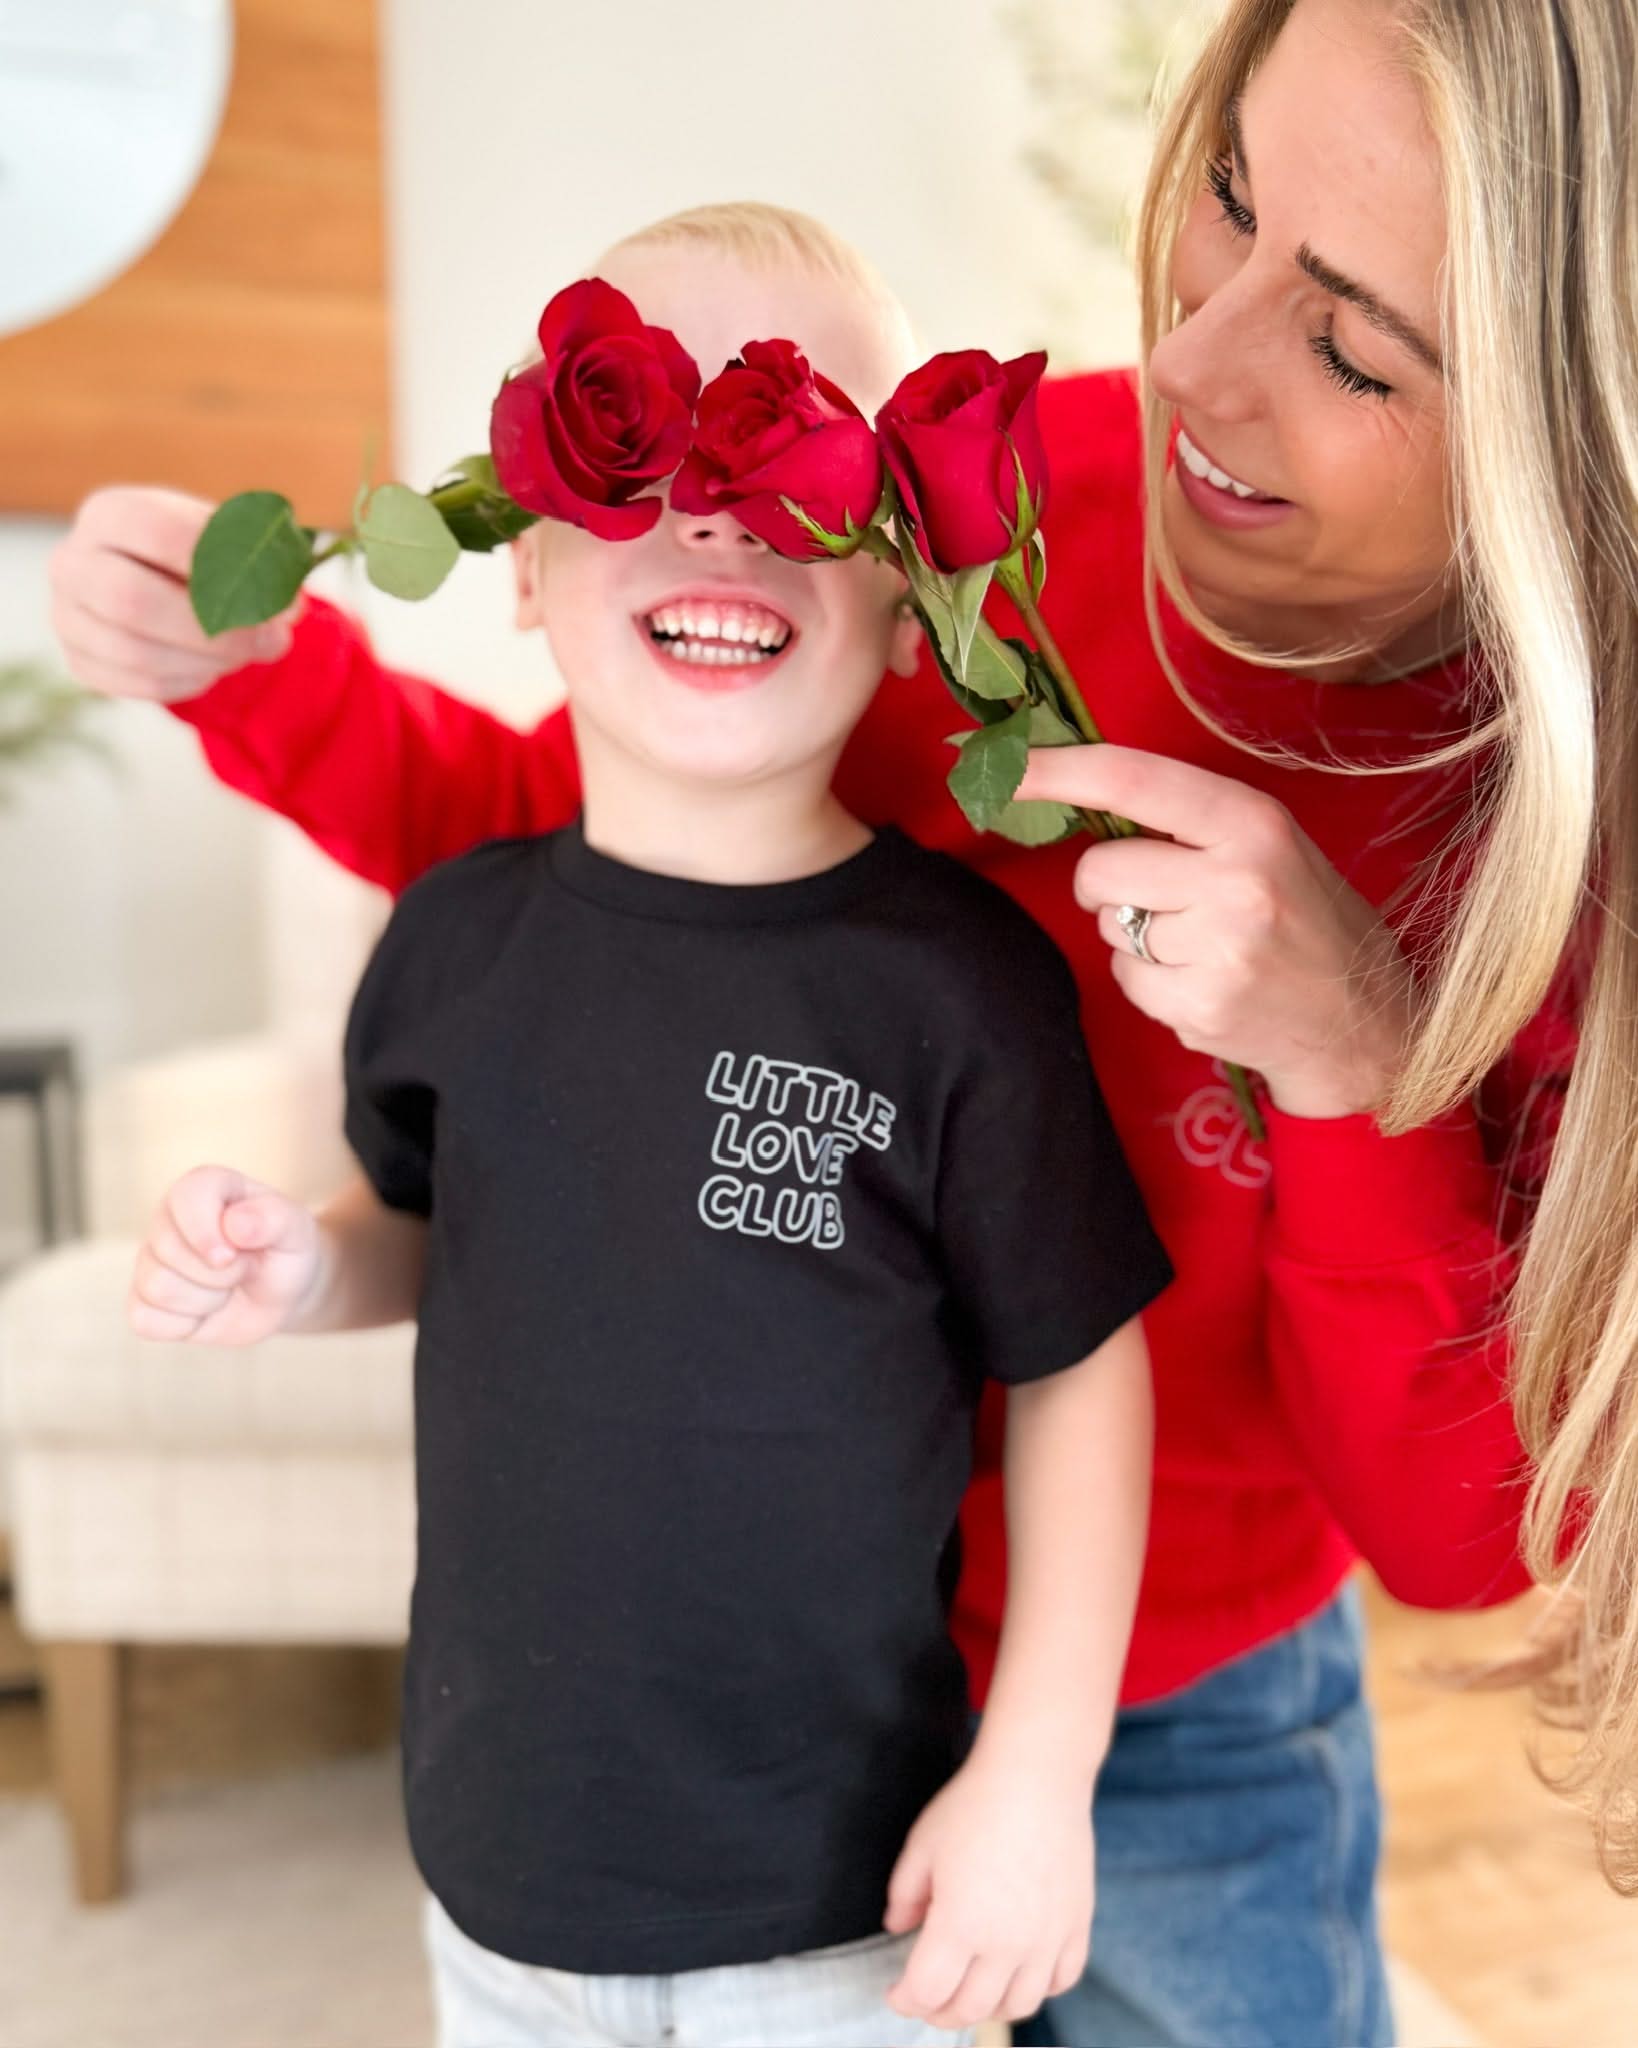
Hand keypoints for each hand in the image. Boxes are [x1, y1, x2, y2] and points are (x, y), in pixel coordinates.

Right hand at [50, 487, 297, 703]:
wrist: (159, 581)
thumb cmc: (202, 554)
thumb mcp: (232, 538)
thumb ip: (262, 560)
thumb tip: (287, 607)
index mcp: (111, 513)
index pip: (159, 534)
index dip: (222, 568)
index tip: (277, 597)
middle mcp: (74, 561)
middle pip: (131, 601)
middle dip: (214, 631)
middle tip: (274, 642)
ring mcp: (68, 615)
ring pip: (135, 653)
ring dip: (207, 661)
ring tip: (244, 653)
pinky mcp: (80, 661)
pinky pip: (139, 685)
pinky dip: (188, 682)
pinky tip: (211, 667)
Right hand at [128, 1165, 321, 1345]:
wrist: (280, 1294)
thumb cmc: (284, 1252)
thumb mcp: (295, 1231)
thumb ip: (273, 1219)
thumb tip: (235, 1224)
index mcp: (204, 1187)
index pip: (187, 1197)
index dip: (206, 1232)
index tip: (233, 1255)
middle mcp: (168, 1217)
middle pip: (169, 1251)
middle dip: (219, 1274)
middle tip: (244, 1269)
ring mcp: (151, 1259)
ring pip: (158, 1287)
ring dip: (207, 1300)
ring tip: (227, 1288)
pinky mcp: (143, 1299)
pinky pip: (145, 1320)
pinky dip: (184, 1326)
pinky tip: (205, 1312)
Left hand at [882, 1754, 1092, 2030]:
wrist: (1037, 1776)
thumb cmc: (975, 1804)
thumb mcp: (923, 1845)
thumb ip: (904, 1894)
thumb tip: (897, 1927)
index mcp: (961, 1925)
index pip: (927, 1992)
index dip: (905, 2000)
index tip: (895, 1993)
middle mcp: (1007, 1944)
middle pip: (970, 2009)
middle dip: (940, 2012)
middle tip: (927, 1999)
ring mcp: (1048, 1939)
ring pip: (1019, 2004)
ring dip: (989, 2008)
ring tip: (971, 1992)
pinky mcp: (1077, 1925)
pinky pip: (1061, 1980)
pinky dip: (1039, 1987)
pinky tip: (1020, 1973)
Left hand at [1017, 744, 1415, 1117]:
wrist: (1363, 1020)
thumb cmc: (1303, 917)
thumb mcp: (1267, 844)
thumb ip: (1185, 822)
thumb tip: (1073, 793)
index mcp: (1251, 822)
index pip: (1132, 781)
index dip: (1059, 771)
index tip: (1007, 765)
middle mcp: (1236, 880)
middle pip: (1098, 870)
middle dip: (1107, 886)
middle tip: (1164, 900)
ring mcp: (1219, 949)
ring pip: (1109, 927)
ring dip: (1135, 938)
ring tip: (1203, 946)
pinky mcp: (1200, 1007)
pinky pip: (1126, 979)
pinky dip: (1149, 983)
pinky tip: (1203, 983)